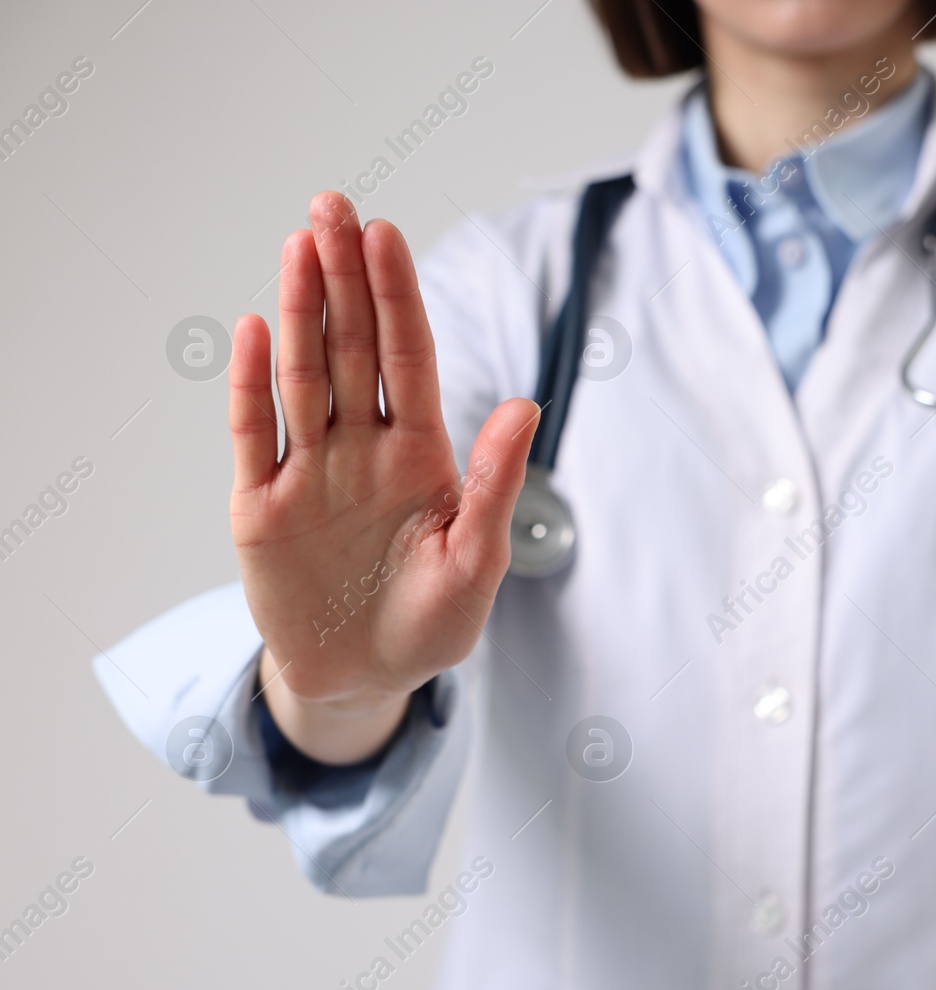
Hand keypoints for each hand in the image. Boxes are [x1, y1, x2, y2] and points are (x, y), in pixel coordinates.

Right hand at [230, 192, 539, 762]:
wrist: (366, 678)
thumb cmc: (432, 621)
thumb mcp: (477, 561)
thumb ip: (495, 484)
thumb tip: (524, 406)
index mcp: (420, 453)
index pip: (407, 358)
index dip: (396, 297)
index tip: (386, 235)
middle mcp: (363, 447)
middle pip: (352, 348)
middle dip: (343, 277)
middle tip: (332, 205)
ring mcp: (310, 471)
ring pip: (303, 377)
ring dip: (299, 313)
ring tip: (298, 246)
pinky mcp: (262, 507)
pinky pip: (255, 436)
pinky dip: (251, 386)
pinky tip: (252, 330)